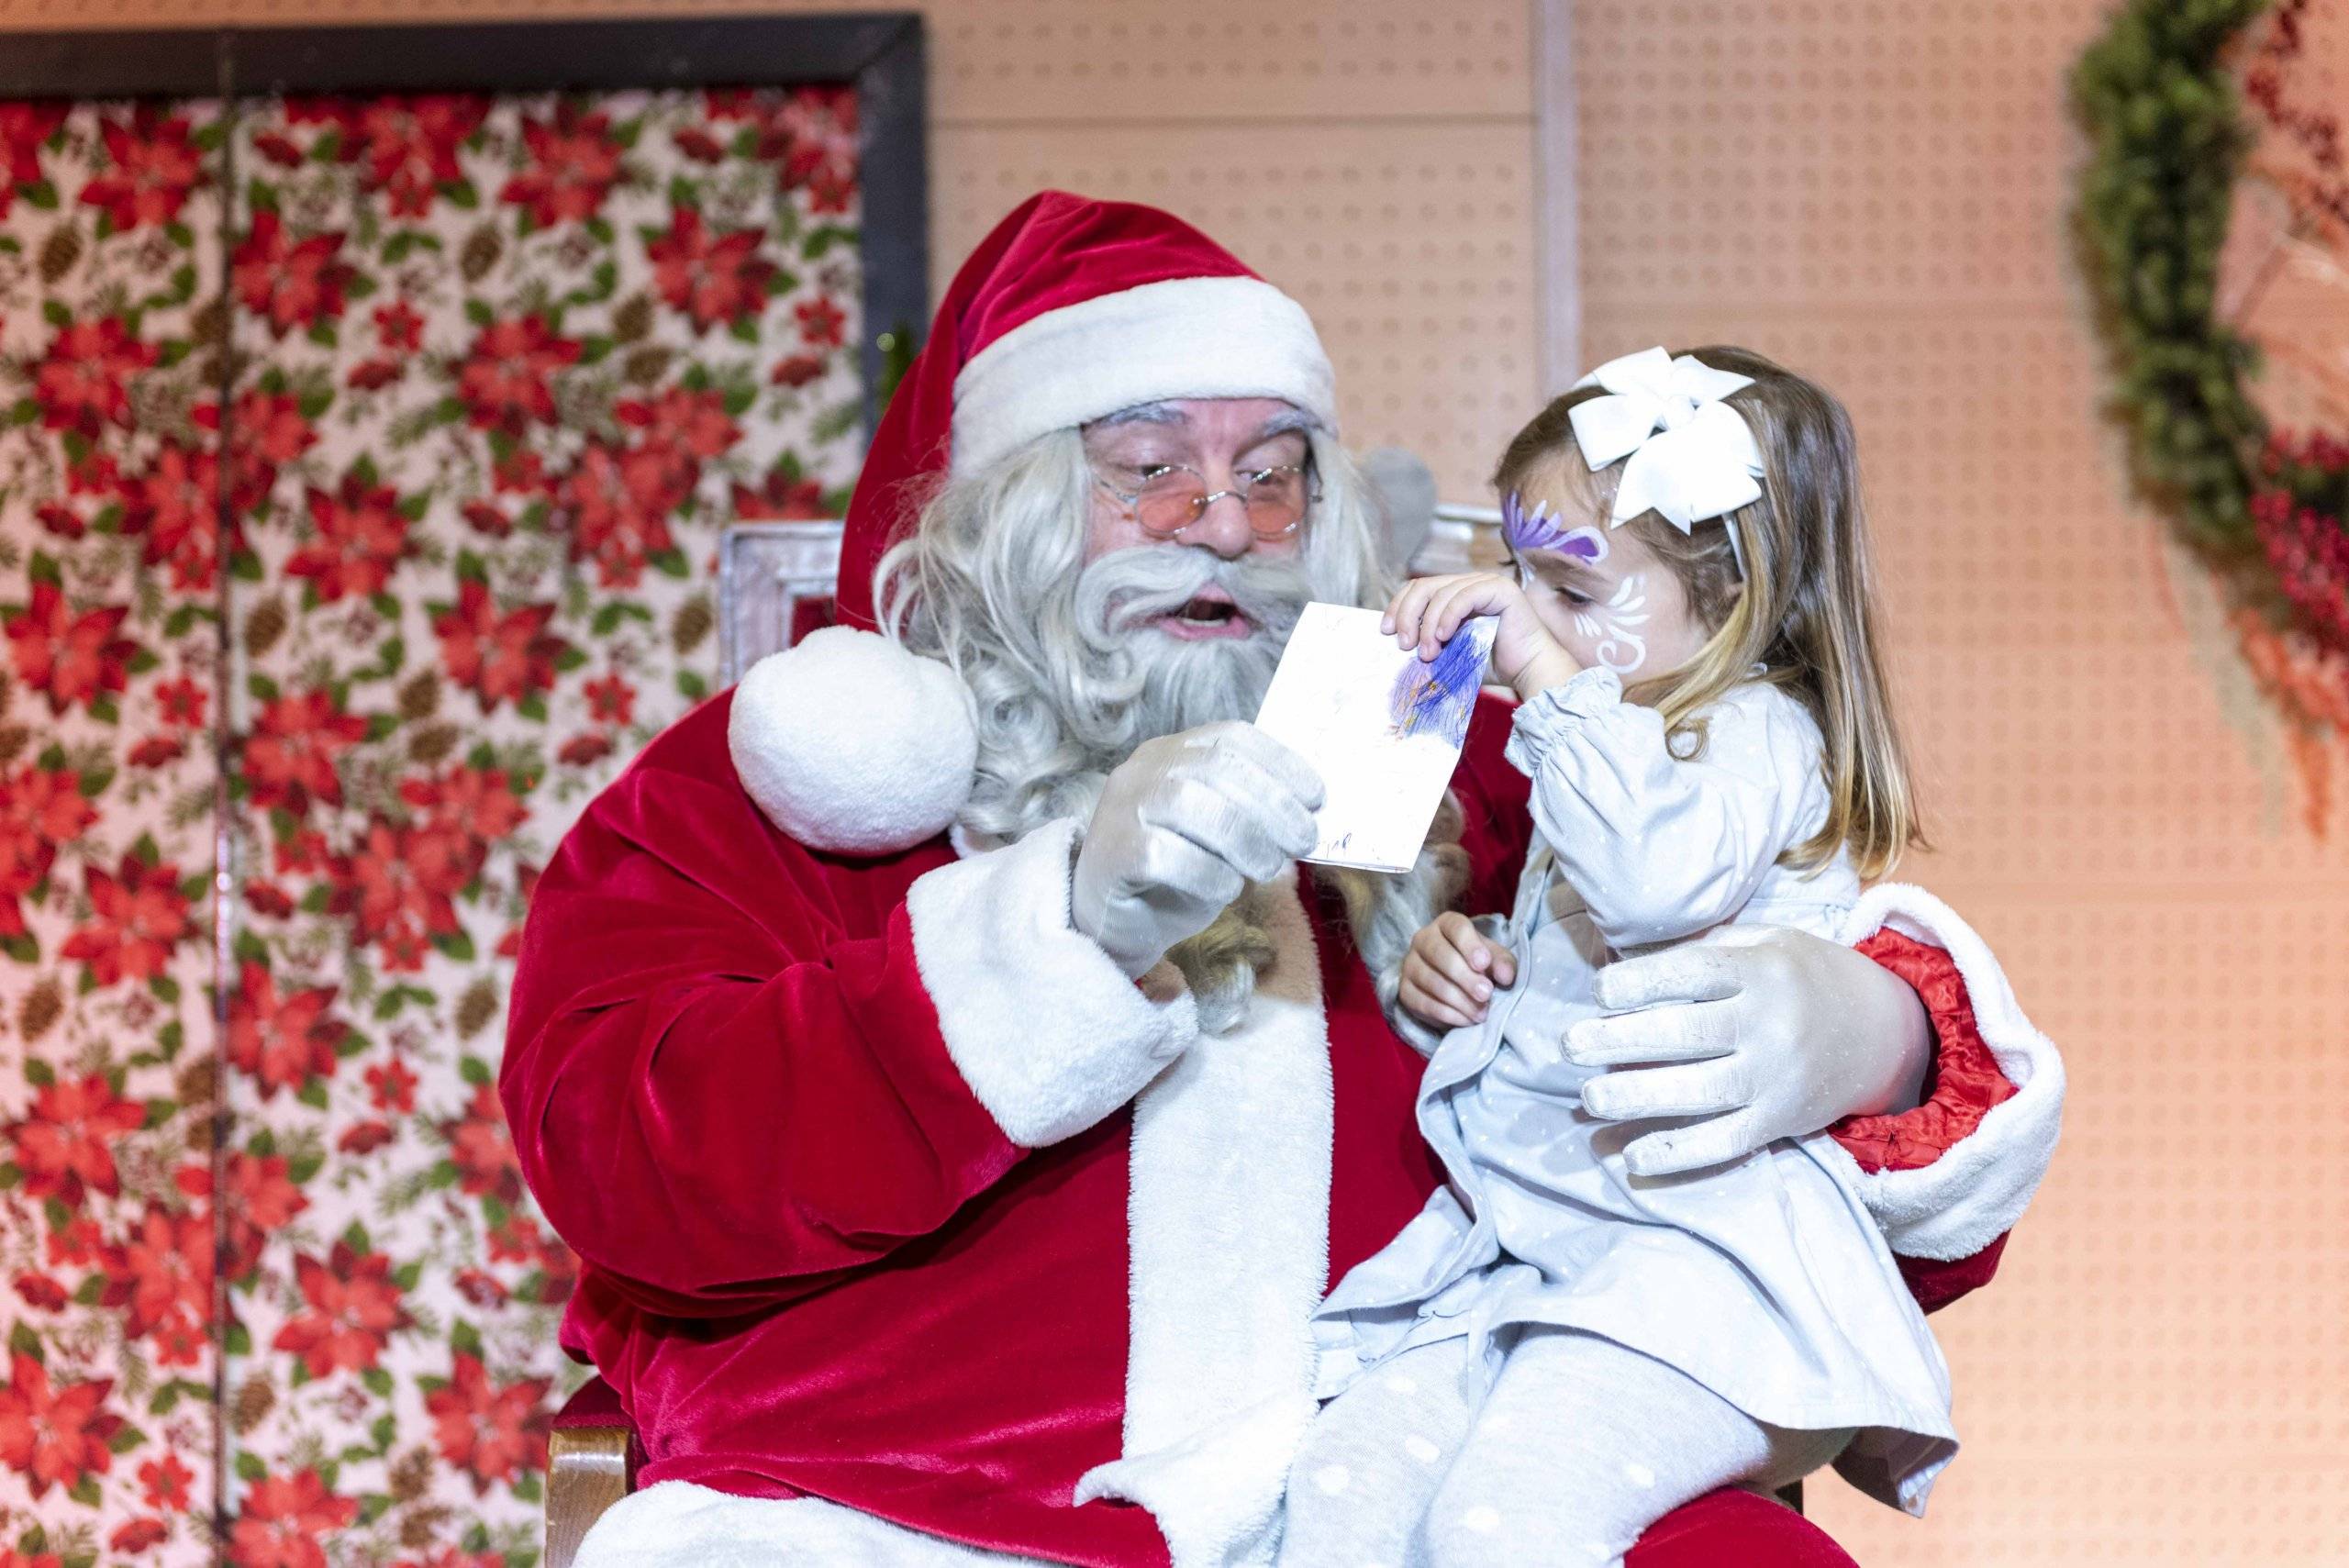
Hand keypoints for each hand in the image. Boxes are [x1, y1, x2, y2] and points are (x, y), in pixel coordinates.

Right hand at [1071, 722, 1323, 978]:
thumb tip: (1310, 814)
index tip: (1318, 797)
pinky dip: (1208, 873)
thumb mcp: (1224, 836)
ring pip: (1191, 805)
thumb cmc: (1179, 874)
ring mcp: (1122, 808)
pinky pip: (1165, 855)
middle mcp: (1143, 769)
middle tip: (1304, 841)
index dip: (1280, 763)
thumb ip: (1254, 814)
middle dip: (1272, 805)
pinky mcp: (1112, 853)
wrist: (1115, 923)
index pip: (1231, 737)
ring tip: (1268, 869)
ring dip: (1245, 839)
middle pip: (1217, 767)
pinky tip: (1225, 890)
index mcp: (1173, 752)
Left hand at [1383, 572, 1578, 699]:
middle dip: (1407, 615)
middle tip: (1404, 645)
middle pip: (1424, 586)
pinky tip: (1443, 637)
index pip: (1417, 588)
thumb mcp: (1448, 652)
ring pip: (1442, 593)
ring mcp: (1485, 583)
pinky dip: (1448, 616)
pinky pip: (1465, 596)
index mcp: (1454, 594)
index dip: (1398, 606)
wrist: (1527, 672)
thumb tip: (1393, 643)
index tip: (1385, 631)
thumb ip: (1426, 642)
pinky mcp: (1501, 589)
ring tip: (1428, 653)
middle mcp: (1469, 583)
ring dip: (1428, 625)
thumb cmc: (1490, 665)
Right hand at [1399, 912, 1518, 1028]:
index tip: (1484, 963)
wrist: (1452, 981)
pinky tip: (1466, 1020)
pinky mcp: (1404, 991)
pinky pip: (1424, 1004)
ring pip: (1433, 983)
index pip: (1456, 928)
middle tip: (1486, 994)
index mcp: (1446, 924)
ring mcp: (1410, 965)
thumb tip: (1506, 976)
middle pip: (1441, 956)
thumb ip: (1503, 963)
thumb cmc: (1476, 963)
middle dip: (1466, 978)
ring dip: (1460, 1001)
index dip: (1470, 945)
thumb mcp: (1494, 958)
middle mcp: (1423, 940)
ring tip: (1481, 1013)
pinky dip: (1448, 1015)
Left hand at [1565, 925, 1932, 1176]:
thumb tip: (1629, 959)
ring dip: (1635, 1098)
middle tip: (1570, 1045)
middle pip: (1684, 1035)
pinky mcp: (1779, 1121)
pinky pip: (1723, 1142)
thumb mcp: (1768, 942)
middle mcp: (1768, 1025)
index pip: (1690, 975)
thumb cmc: (1804, 979)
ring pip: (1697, 1093)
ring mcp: (1774, 1078)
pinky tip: (1633, 1155)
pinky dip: (1676, 1153)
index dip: (1637, 982)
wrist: (1883, 1034)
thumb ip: (1708, 948)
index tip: (1598, 991)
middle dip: (1618, 1041)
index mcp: (1760, 972)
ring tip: (1589, 1097)